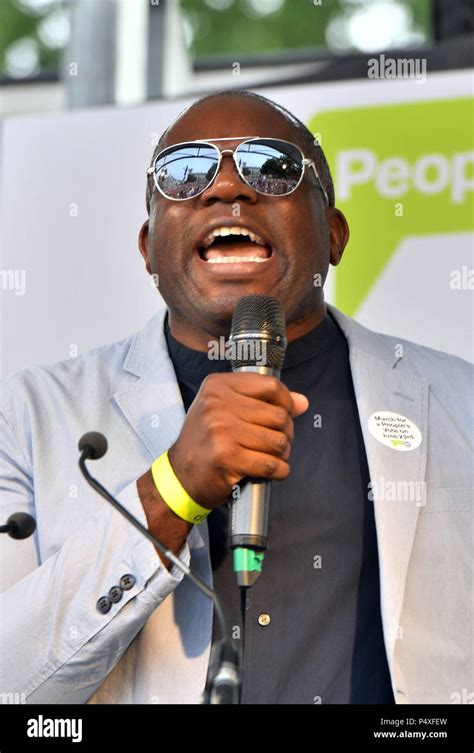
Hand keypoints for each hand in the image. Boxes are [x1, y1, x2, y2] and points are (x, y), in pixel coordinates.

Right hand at [167, 372, 307, 509]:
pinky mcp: (226, 457)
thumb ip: (264, 402)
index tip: (286, 413)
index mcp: (217, 386)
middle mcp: (217, 404)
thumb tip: (303, 402)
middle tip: (276, 442)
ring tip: (272, 456)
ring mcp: (221, 431)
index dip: (287, 402)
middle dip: (286, 433)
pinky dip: (279, 471)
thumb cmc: (206, 441)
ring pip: (278, 441)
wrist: (180, 475)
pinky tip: (273, 471)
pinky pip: (271, 464)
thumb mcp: (226, 410)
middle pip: (278, 415)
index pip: (270, 386)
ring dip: (282, 454)